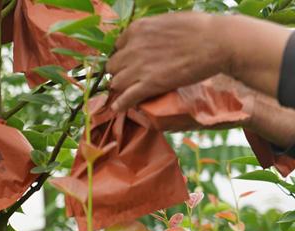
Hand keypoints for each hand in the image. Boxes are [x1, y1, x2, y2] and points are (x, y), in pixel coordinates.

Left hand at [106, 12, 228, 111]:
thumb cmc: (201, 28)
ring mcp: (139, 67)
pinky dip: (120, 104)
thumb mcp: (168, 21)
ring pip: (116, 83)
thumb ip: (152, 31)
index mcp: (137, 29)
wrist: (218, 42)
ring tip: (127, 92)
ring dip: (121, 88)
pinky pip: (125, 98)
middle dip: (121, 72)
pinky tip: (118, 108)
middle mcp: (133, 47)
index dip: (124, 56)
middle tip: (130, 78)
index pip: (118, 47)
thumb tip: (150, 38)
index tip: (130, 63)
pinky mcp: (150, 84)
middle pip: (113, 66)